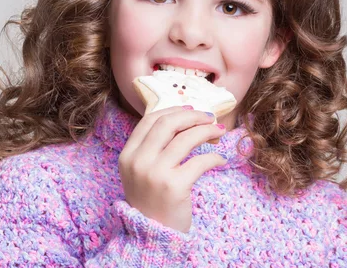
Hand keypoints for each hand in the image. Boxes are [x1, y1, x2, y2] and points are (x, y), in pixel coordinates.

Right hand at [118, 105, 226, 232]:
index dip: (173, 110)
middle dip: (192, 116)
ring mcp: (155, 173)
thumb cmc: (151, 201)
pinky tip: (219, 159)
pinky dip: (214, 156)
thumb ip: (151, 148)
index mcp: (128, 154)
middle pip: (167, 124)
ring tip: (219, 132)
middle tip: (209, 118)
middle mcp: (138, 161)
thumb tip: (180, 119)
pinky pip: (199, 161)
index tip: (191, 110)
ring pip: (185, 138)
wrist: (151, 236)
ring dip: (206, 131)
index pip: (149, 120)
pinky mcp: (174, 187)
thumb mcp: (140, 172)